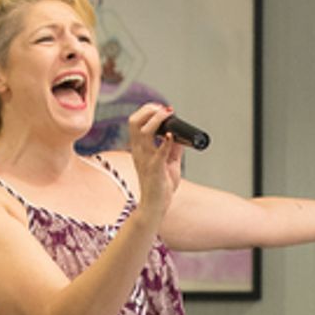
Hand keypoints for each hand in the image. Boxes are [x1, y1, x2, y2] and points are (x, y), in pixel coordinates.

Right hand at [127, 104, 184, 221]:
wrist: (155, 205)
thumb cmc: (160, 186)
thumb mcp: (168, 163)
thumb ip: (172, 149)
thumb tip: (179, 135)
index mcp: (139, 149)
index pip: (135, 122)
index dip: (146, 111)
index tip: (161, 108)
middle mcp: (139, 151)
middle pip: (134, 122)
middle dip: (148, 110)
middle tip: (164, 109)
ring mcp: (145, 159)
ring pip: (143, 132)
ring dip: (157, 120)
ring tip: (168, 115)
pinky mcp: (154, 169)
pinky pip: (158, 152)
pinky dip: (165, 142)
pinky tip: (172, 136)